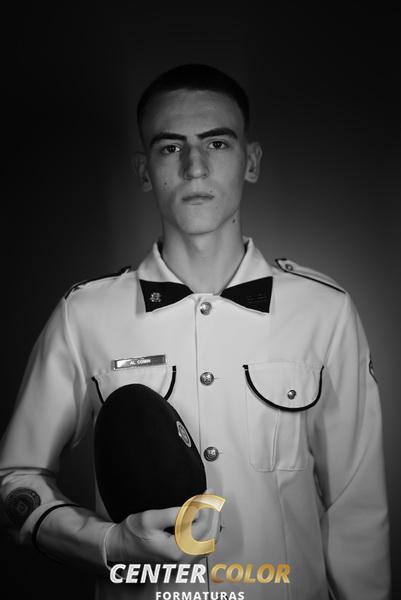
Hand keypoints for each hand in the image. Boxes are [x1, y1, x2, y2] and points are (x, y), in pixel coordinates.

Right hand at [106, 489, 220, 564]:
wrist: (121, 547)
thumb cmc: (132, 534)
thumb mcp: (150, 518)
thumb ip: (173, 514)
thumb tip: (193, 509)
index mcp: (176, 551)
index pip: (202, 526)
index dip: (206, 507)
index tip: (206, 493)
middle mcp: (182, 560)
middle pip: (210, 536)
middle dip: (213, 513)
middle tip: (212, 496)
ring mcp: (183, 562)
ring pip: (210, 543)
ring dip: (213, 522)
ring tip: (211, 505)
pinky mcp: (182, 560)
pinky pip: (204, 547)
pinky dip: (208, 532)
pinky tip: (206, 520)